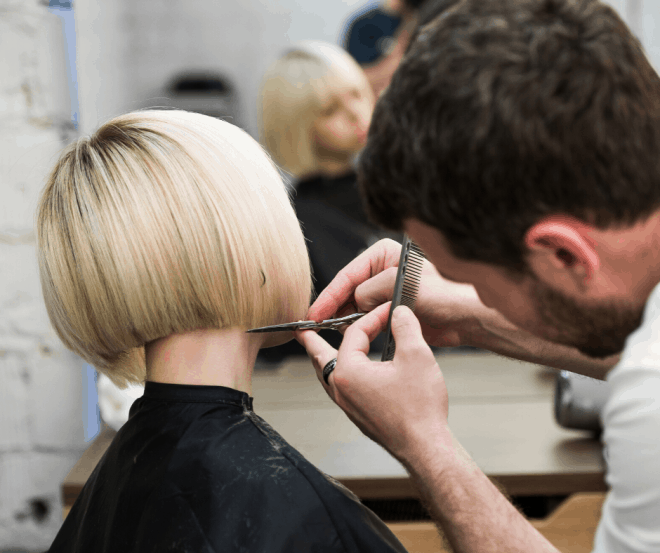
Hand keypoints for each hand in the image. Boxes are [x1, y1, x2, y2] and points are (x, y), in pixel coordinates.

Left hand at [296, 304, 448, 459]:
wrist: (425, 446)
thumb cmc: (419, 408)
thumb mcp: (416, 355)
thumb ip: (405, 326)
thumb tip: (399, 312)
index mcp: (349, 372)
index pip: (354, 333)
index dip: (373, 317)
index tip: (389, 310)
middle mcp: (341, 389)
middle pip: (320, 356)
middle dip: (312, 340)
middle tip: (301, 329)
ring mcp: (348, 405)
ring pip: (327, 375)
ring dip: (323, 358)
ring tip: (318, 350)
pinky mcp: (358, 415)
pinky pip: (340, 388)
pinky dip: (338, 374)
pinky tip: (349, 374)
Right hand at [307, 238, 493, 348]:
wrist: (466, 318)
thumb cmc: (444, 295)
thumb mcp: (399, 285)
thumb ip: (370, 291)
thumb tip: (355, 302)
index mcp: (384, 256)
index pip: (348, 275)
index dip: (330, 295)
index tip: (316, 312)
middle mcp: (382, 271)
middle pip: (348, 290)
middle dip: (334, 307)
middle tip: (318, 324)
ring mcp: (385, 291)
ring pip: (354, 306)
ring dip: (345, 318)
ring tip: (333, 330)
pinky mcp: (390, 310)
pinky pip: (366, 318)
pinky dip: (357, 327)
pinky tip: (350, 335)